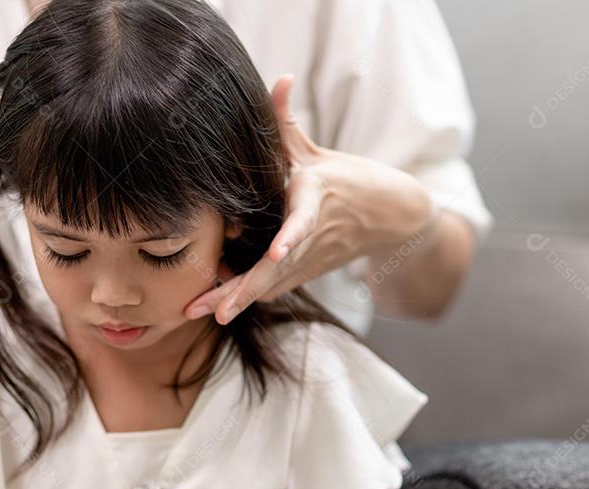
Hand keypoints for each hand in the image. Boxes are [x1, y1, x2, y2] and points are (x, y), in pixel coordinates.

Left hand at [183, 75, 434, 324]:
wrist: (390, 217)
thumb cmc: (349, 179)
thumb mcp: (318, 151)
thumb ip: (288, 120)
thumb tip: (281, 77)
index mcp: (316, 199)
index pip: (304, 221)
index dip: (290, 237)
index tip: (279, 253)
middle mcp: (312, 235)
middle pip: (276, 268)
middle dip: (243, 289)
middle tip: (214, 309)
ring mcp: (309, 258)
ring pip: (270, 284)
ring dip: (236, 299)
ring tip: (198, 310)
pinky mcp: (305, 271)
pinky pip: (273, 285)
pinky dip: (246, 293)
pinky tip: (214, 300)